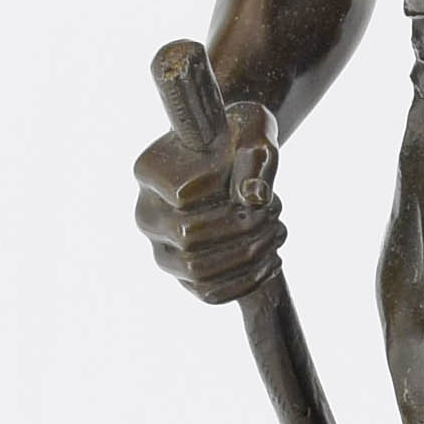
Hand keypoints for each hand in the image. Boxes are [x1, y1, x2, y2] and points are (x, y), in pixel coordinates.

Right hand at [133, 90, 284, 304]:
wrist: (237, 157)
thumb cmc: (241, 137)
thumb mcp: (253, 130)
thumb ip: (255, 159)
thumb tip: (254, 199)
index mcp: (148, 172)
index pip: (184, 197)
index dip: (225, 195)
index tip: (255, 183)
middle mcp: (146, 213)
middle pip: (188, 239)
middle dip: (244, 229)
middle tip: (276, 211)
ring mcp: (161, 248)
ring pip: (198, 271)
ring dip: (248, 257)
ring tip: (278, 231)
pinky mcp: (183, 274)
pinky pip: (209, 294)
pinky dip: (246, 282)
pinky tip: (273, 259)